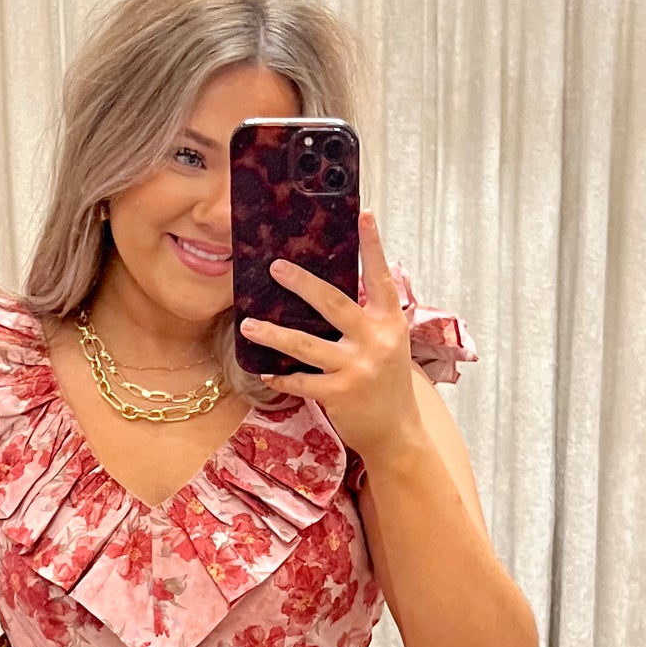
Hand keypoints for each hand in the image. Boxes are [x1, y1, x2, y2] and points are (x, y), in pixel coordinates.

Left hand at [239, 211, 424, 469]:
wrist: (398, 433)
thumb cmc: (387, 384)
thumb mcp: (389, 344)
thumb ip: (368, 318)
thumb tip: (336, 289)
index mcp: (390, 322)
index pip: (381, 277)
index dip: (373, 246)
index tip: (365, 214)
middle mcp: (376, 341)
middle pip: (334, 303)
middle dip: (302, 284)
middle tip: (275, 267)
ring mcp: (357, 368)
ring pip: (306, 345)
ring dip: (273, 334)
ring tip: (248, 324)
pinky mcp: (339, 394)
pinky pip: (301, 381)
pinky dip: (281, 377)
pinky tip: (264, 371)